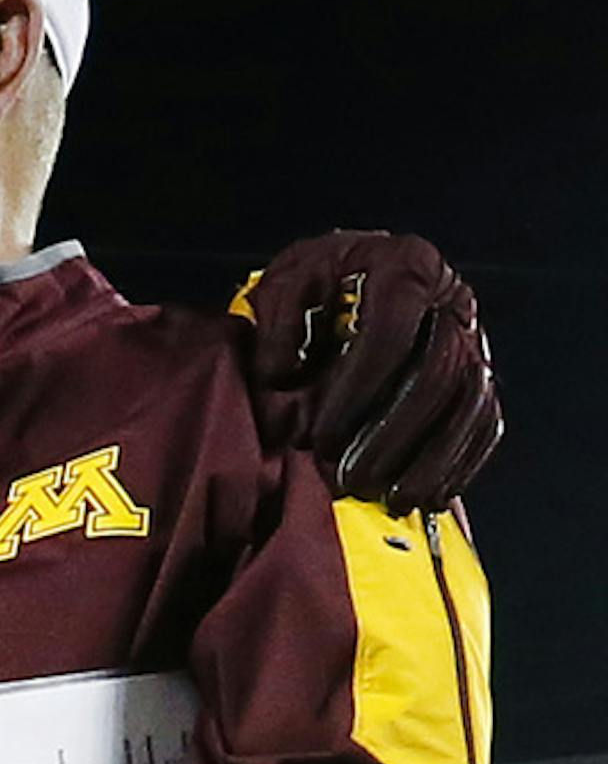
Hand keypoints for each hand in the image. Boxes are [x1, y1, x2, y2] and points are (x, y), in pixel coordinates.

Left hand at [232, 230, 499, 511]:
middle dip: (394, 435)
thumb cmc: (315, 290)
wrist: (347, 286)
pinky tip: (426, 494)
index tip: (321, 437)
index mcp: (405, 264)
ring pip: (471, 401)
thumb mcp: (285, 287)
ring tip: (392, 499)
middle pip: (439, 370)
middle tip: (351, 480)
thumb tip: (282, 373)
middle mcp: (450, 296)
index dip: (357, 391)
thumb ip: (278, 325)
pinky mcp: (481, 372)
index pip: (391, 331)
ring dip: (433, 459)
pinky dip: (459, 462)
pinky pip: (484, 421)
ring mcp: (474, 335)